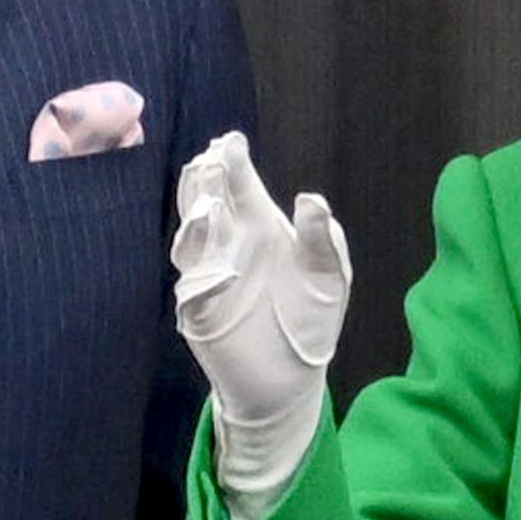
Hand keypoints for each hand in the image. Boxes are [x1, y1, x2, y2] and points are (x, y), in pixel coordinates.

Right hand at [172, 132, 351, 511]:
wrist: (293, 378)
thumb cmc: (311, 319)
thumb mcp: (330, 276)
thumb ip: (323, 239)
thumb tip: (310, 198)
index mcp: (259, 228)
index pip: (240, 188)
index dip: (232, 164)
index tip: (229, 142)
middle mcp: (228, 247)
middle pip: (205, 205)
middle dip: (203, 184)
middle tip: (207, 162)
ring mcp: (208, 279)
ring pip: (189, 244)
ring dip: (194, 225)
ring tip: (207, 207)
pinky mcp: (199, 316)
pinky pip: (193, 294)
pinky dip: (204, 283)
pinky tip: (223, 273)